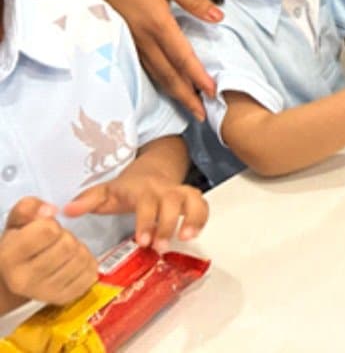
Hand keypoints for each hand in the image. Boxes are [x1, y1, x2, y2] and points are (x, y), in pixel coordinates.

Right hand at [0, 198, 96, 306]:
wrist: (14, 280)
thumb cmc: (18, 245)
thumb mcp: (17, 221)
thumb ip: (30, 208)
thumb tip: (51, 210)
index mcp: (8, 257)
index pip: (48, 230)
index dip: (51, 224)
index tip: (44, 229)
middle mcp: (24, 280)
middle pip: (67, 245)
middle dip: (65, 236)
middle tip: (55, 241)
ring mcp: (45, 293)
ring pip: (81, 258)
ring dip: (78, 248)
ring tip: (63, 251)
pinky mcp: (63, 299)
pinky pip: (91, 273)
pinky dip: (87, 262)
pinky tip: (72, 262)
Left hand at [63, 173, 207, 252]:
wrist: (151, 171)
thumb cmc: (128, 188)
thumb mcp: (106, 192)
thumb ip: (87, 200)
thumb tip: (68, 210)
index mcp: (143, 189)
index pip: (146, 203)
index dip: (146, 221)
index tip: (142, 241)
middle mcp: (164, 189)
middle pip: (172, 202)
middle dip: (168, 224)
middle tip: (161, 247)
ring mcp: (179, 193)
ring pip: (193, 200)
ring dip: (193, 218)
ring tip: (188, 237)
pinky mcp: (191, 199)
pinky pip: (202, 204)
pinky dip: (203, 218)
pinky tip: (195, 234)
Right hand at [86, 0, 220, 120]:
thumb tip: (218, 16)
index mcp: (158, 23)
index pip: (183, 57)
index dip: (198, 77)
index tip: (213, 92)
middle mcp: (144, 39)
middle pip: (169, 74)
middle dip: (187, 96)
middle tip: (204, 115)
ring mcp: (131, 43)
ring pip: (156, 74)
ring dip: (174, 92)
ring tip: (190, 107)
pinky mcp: (122, 43)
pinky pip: (145, 67)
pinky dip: (159, 81)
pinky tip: (167, 88)